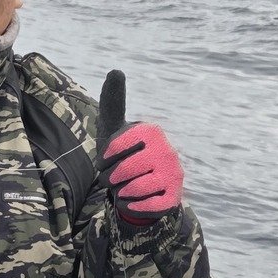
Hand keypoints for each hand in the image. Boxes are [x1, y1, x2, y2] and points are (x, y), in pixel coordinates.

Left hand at [96, 70, 183, 225]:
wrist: (141, 191)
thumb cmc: (123, 157)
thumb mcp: (113, 131)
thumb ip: (113, 103)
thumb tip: (116, 70)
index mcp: (150, 132)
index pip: (113, 148)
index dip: (103, 159)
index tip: (106, 161)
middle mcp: (167, 151)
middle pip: (121, 171)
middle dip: (109, 179)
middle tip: (114, 179)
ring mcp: (174, 175)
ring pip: (132, 190)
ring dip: (120, 194)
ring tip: (125, 189)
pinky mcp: (174, 198)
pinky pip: (144, 207)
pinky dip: (132, 207)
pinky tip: (134, 201)